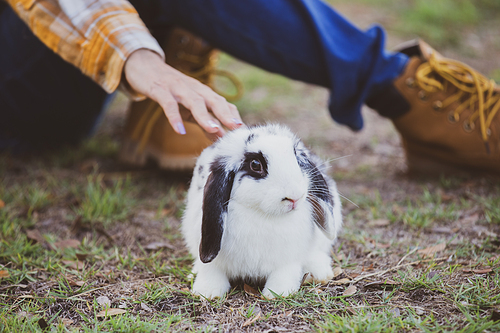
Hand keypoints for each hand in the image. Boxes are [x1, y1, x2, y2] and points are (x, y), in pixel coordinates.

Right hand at [123, 49, 242, 136]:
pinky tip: (179, 130)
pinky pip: (169, 104)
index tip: (242, 130)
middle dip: (226, 114)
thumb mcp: (187, 107)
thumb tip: (219, 137)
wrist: (144, 66)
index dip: (232, 115)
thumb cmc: (170, 90)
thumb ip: (203, 121)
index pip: (222, 103)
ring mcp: (177, 88)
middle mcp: (193, 88)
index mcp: (202, 92)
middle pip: (213, 100)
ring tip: (214, 129)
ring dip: (205, 116)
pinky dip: (174, 117)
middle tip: (236, 128)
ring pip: (194, 101)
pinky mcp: (160, 90)